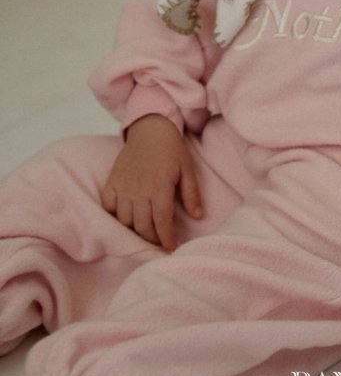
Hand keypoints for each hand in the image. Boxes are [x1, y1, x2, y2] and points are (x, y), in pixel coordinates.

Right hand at [101, 114, 202, 250]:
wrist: (150, 127)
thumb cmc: (171, 148)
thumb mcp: (187, 169)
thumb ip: (191, 194)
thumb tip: (198, 216)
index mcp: (160, 187)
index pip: (161, 222)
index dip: (166, 238)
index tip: (170, 248)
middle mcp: (139, 190)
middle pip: (142, 225)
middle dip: (152, 239)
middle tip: (159, 243)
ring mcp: (123, 186)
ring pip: (124, 220)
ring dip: (134, 230)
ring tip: (145, 233)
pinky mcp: (112, 181)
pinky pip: (108, 206)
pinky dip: (114, 216)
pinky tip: (125, 218)